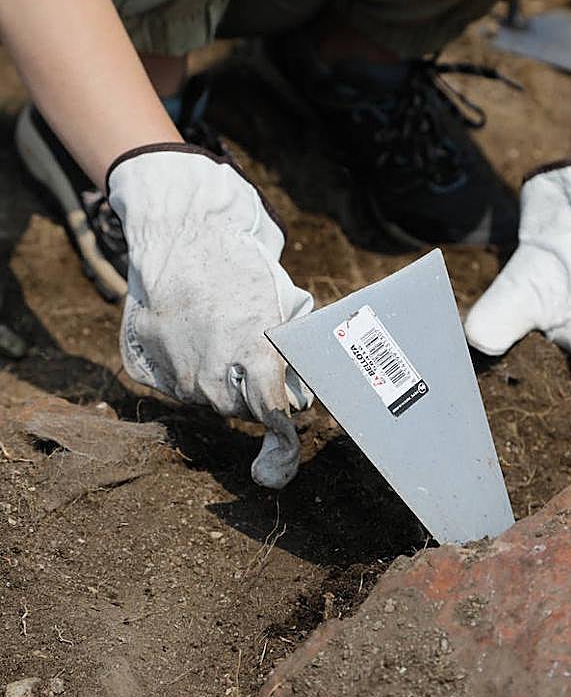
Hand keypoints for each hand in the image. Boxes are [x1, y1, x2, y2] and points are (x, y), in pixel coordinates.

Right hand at [107, 144, 312, 487]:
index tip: (280, 464)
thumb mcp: (279, 305)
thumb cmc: (238, 265)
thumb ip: (288, 353)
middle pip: (238, 409)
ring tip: (216, 334)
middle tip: (248, 355)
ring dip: (216, 380)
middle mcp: (212, 374)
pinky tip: (189, 334)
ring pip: (205, 398)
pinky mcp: (147, 365)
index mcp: (253, 357)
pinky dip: (186, 368)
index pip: (272, 417)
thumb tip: (297, 394)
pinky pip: (176, 384)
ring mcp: (175, 372)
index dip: (281, 444)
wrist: (179, 232)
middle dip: (249, 391)